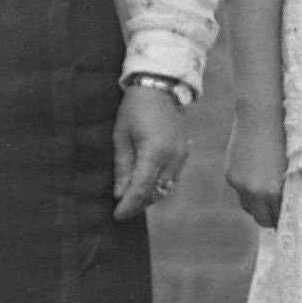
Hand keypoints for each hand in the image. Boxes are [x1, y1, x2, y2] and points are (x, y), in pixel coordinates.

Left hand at [111, 79, 192, 224]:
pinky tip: (145, 182)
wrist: (160, 86)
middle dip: (138, 204)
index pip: (141, 190)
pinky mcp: (185, 153)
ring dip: (148, 195)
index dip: (128, 206)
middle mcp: (172, 158)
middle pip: (155, 193)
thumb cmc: (135, 108)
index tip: (116, 215)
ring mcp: (181, 156)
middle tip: (121, 209)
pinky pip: (171, 177)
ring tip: (131, 197)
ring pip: (165, 187)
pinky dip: (158, 184)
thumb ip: (122, 167)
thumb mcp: (121, 136)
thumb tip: (119, 194)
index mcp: (154, 153)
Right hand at [225, 104, 286, 231]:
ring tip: (265, 198)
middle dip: (268, 219)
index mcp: (274, 191)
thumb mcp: (289, 166)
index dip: (282, 219)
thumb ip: (284, 187)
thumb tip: (284, 204)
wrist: (260, 116)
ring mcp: (240, 184)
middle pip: (260, 219)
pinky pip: (239, 191)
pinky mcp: (230, 176)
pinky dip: (246, 189)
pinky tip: (255, 177)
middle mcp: (255, 192)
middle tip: (276, 216)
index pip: (278, 217)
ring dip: (255, 206)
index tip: (286, 220)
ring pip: (247, 207)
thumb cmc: (284, 138)